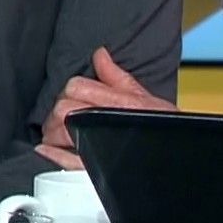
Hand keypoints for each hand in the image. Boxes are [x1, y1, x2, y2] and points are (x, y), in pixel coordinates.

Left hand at [36, 47, 173, 168]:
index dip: (69, 90)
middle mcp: (107, 120)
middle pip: (64, 107)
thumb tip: (100, 54)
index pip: (77, 86)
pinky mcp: (96, 168)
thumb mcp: (144, 98)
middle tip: (57, 118)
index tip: (69, 98)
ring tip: (55, 134)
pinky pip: (67, 160)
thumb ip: (117, 76)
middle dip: (57, 112)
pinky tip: (46, 151)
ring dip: (52, 132)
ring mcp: (100, 144)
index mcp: (118, 101)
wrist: (176, 153)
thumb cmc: (162, 127)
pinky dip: (52, 155)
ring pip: (61, 129)